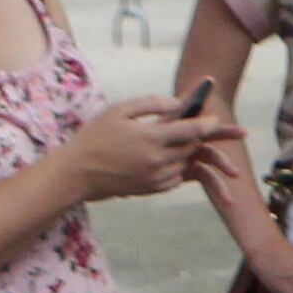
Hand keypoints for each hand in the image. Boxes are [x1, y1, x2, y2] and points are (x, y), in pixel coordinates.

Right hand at [62, 97, 242, 202]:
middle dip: (197, 136)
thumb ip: (151, 104)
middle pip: (191, 146)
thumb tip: (179, 103)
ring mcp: (155, 176)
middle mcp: (156, 159)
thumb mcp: (118, 110)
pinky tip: (164, 157)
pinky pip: (176, 176)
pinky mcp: (152, 189)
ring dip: (186, 150)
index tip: (216, 119)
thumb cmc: (95, 136)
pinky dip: (176, 166)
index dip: (207, 124)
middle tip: (198, 127)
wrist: (76, 172)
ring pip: (185, 161)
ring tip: (177, 140)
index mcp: (149, 137)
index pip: (190, 130)